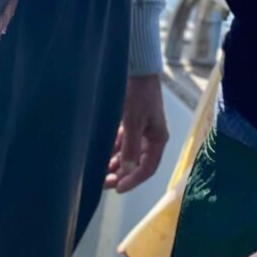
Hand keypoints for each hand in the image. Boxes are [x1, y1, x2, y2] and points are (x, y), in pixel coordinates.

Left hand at [104, 74, 168, 192]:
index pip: (147, 168)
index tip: (117, 189)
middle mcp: (151, 136)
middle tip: (103, 182)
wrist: (138, 68)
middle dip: (121, 173)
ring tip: (99, 171)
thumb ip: (130, 146)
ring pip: (127, 152)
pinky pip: (122, 140)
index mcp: (157, 139)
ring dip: (115, 162)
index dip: (133, 180)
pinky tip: (101, 153)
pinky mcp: (131, 120)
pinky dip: (113, 148)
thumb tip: (126, 171)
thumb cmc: (139, 94)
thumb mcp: (133, 121)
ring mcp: (141, 128)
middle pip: (136, 162)